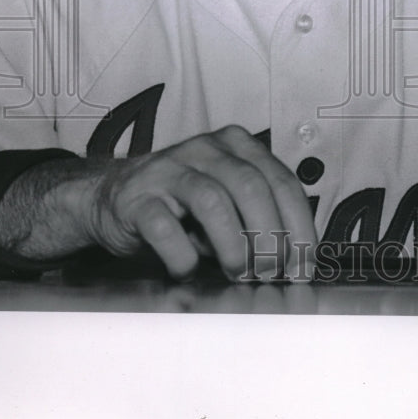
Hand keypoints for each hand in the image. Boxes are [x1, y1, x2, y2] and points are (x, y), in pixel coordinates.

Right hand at [84, 125, 316, 280]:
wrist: (114, 197)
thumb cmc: (183, 206)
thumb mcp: (230, 201)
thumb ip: (259, 217)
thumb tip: (294, 263)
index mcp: (238, 145)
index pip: (282, 182)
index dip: (299, 227)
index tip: (303, 266)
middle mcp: (206, 149)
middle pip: (251, 186)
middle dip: (269, 236)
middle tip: (271, 273)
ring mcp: (169, 169)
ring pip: (212, 200)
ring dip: (232, 245)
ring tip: (236, 273)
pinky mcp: (137, 197)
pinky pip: (164, 226)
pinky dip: (182, 255)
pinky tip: (187, 269)